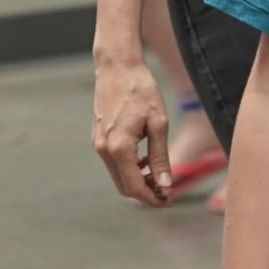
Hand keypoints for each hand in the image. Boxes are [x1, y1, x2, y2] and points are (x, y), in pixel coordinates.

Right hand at [93, 54, 173, 205]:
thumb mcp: (158, 124)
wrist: (117, 67)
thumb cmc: (141, 91)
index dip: (153, 199)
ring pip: (118, 177)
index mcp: (119, 148)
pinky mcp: (98, 138)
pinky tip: (145, 161)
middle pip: (124, 187)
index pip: (135, 187)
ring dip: (138, 182)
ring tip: (160, 177)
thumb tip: (166, 185)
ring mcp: (98, 144)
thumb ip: (160, 157)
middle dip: (146, 194)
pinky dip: (129, 169)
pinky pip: (113, 164)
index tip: (170, 201)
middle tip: (168, 192)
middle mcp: (104, 149)